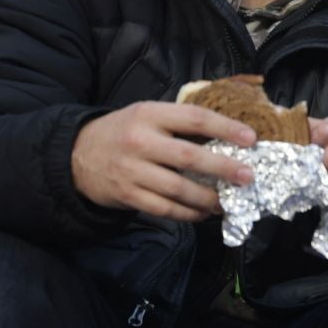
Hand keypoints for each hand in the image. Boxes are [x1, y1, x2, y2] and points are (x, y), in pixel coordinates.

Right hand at [71, 101, 255, 221]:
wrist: (77, 155)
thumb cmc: (124, 132)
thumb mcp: (147, 114)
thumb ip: (180, 122)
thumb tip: (228, 133)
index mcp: (150, 114)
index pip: (194, 118)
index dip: (225, 128)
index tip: (251, 138)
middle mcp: (140, 141)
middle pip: (189, 156)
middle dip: (223, 168)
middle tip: (248, 176)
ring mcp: (132, 171)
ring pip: (179, 188)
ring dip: (209, 198)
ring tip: (229, 201)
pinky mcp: (127, 195)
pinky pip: (164, 208)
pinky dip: (188, 213)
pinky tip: (203, 213)